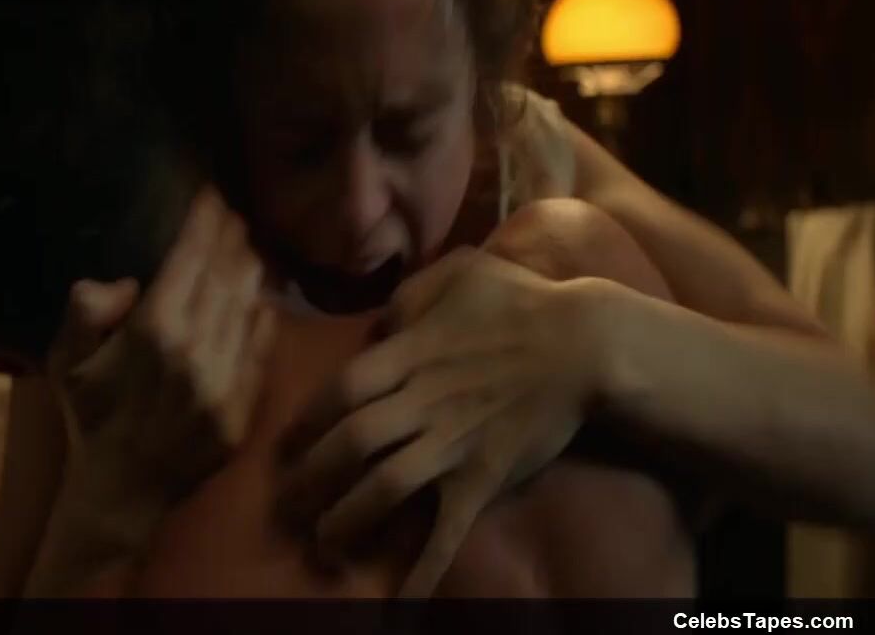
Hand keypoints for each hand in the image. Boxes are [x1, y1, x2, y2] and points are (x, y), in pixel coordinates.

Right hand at [48, 188, 275, 502]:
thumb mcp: (64, 360)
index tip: (212, 194)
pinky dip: (263, 315)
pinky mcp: (245, 407)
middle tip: (233, 214)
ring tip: (247, 247)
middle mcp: (196, 350)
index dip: (205, 219)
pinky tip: (258, 299)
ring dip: (251, 269)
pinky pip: (263, 348)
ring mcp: (227, 381)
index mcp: (151, 331)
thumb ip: (87, 310)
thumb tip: (129, 281)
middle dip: (231, 236)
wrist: (121, 492)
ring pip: (250, 305)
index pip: (190, 257)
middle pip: (227, 273)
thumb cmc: (89, 417)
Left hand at [279, 246, 603, 595]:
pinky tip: (400, 602)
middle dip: (310, 478)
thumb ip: (407, 297)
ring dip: (347, 520)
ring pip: (384, 488)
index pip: (340, 390)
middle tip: (286, 504)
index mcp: (409, 355)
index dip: (307, 419)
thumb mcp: (456, 273)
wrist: (587, 343)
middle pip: (349, 444)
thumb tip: (377, 327)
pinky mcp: (483, 476)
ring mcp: (452, 443)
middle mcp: (421, 402)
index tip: (288, 442)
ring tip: (324, 544)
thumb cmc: (521, 301)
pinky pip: (447, 528)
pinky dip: (423, 568)